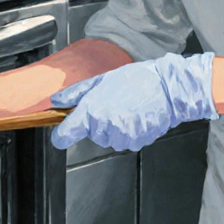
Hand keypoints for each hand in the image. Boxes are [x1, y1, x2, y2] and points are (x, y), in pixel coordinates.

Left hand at [50, 53, 217, 151]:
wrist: (167, 89)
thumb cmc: (137, 80)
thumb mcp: (101, 80)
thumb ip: (75, 94)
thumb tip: (56, 101)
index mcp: (91, 111)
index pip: (65, 134)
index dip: (61, 136)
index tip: (61, 135)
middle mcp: (104, 127)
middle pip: (91, 134)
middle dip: (97, 122)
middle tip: (113, 104)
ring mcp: (120, 137)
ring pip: (108, 139)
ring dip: (113, 128)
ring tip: (127, 108)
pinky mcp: (134, 143)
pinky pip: (124, 141)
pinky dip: (128, 132)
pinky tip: (136, 117)